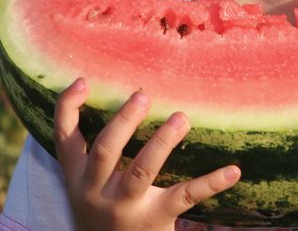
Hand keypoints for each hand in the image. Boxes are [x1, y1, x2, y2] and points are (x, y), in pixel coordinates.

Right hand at [54, 78, 240, 230]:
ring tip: (181, 118)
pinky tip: (233, 171)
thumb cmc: (102, 208)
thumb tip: (115, 95)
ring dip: (161, 143)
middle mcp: (95, 191)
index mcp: (77, 177)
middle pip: (105, 151)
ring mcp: (125, 207)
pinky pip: (185, 197)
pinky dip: (211, 183)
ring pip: (141, 172)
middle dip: (123, 122)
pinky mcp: (156, 219)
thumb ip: (93, 151)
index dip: (68, 108)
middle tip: (142, 96)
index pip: (64, 139)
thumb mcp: (86, 184)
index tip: (83, 80)